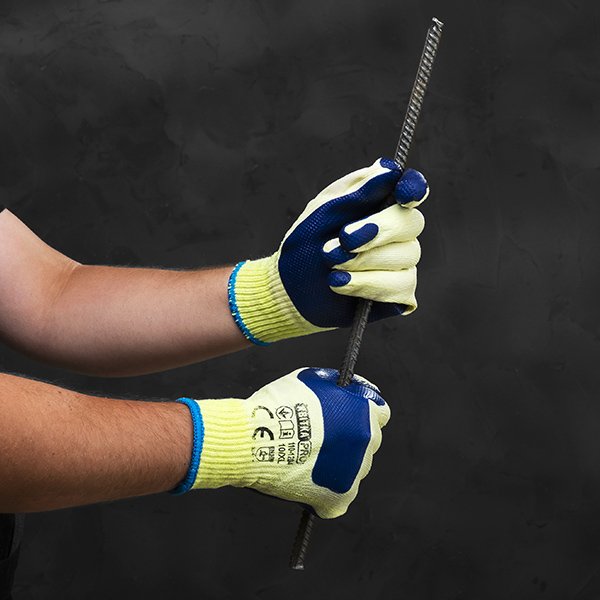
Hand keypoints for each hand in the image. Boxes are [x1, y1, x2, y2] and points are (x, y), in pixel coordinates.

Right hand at [180, 367, 389, 518]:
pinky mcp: (339, 497)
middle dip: (349, 439)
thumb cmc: (279, 404)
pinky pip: (339, 498)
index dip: (360, 413)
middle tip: (320, 439)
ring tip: (307, 459)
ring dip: (337, 465)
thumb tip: (347, 389)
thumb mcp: (313, 378)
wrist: (255, 438)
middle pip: (367, 442)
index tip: (347, 417)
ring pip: (353, 469)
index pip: (379, 414)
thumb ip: (337, 386)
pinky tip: (308, 484)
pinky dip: (326, 494)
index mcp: (363, 413)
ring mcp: (355, 472)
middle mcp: (366, 443)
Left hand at [228, 158, 427, 344]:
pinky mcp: (398, 294)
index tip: (404, 194)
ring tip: (330, 265)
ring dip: (363, 261)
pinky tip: (339, 283)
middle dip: (377, 231)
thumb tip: (387, 169)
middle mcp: (396, 232)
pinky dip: (367, 284)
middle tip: (343, 239)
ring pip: (406, 256)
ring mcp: (401, 264)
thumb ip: (355, 193)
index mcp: (379, 203)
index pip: (411, 188)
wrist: (289, 290)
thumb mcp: (322, 214)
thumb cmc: (305, 246)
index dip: (413, 188)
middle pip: (412, 223)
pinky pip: (402, 287)